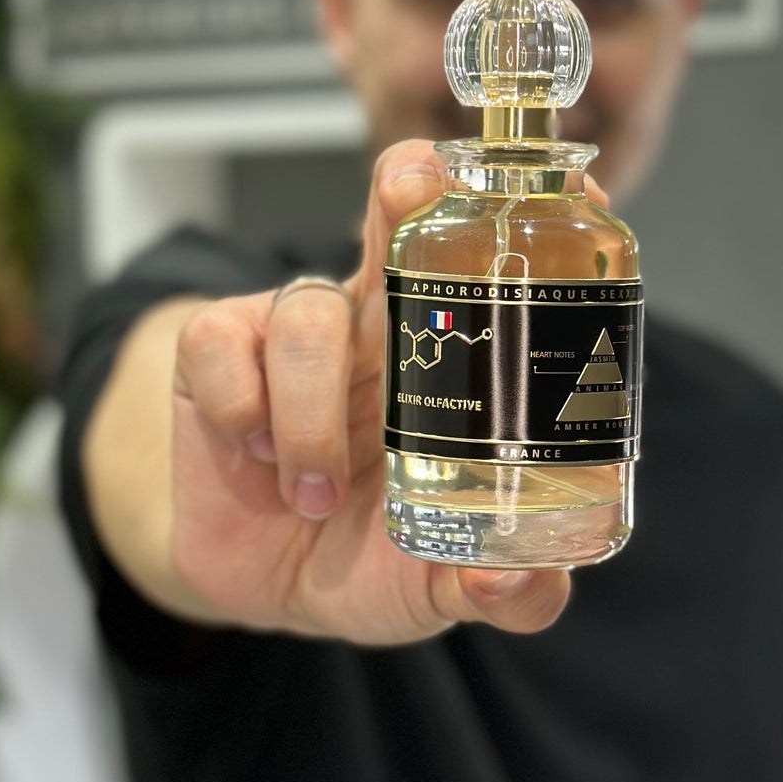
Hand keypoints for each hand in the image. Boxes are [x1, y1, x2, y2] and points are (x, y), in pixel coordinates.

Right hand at [169, 139, 571, 644]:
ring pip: (309, 315)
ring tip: (318, 494)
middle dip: (404, 188)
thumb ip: (500, 592)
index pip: (482, 258)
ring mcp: (293, 332)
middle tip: (408, 193)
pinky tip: (259, 457)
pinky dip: (244, 406)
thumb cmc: (372, 558)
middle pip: (394, 215)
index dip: (512, 212)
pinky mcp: (217, 355)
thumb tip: (525, 584)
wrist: (266, 590)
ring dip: (313, 412)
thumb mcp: (441, 582)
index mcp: (447, 355)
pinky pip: (222, 343)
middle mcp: (375, 323)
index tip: (564, 193)